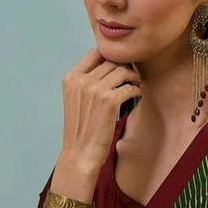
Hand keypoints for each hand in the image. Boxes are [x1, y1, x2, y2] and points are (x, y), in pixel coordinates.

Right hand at [60, 48, 142, 173]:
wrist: (80, 153)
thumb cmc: (81, 130)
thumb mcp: (75, 100)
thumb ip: (86, 82)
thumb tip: (108, 66)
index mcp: (71, 78)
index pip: (95, 53)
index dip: (110, 57)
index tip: (119, 66)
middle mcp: (81, 80)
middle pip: (110, 61)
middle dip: (124, 67)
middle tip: (131, 76)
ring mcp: (95, 89)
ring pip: (122, 71)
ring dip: (132, 77)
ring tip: (135, 84)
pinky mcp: (109, 101)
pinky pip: (130, 87)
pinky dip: (136, 90)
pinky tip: (137, 95)